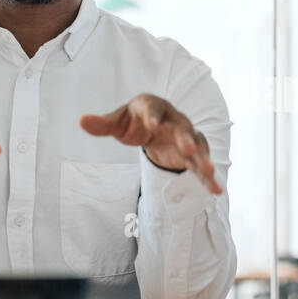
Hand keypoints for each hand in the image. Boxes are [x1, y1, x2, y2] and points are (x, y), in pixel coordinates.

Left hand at [79, 93, 221, 194]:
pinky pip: (201, 165)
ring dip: (203, 158)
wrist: (154, 125)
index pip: (154, 108)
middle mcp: (175, 119)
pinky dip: (208, 178)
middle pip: (182, 127)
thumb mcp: (118, 122)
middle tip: (187, 148)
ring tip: (209, 170)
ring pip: (197, 146)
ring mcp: (186, 136)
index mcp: (154, 107)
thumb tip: (82, 122)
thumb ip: (103, 124)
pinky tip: (216, 191)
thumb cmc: (134, 121)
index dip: (154, 115)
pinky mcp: (191, 154)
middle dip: (186, 137)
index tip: (153, 124)